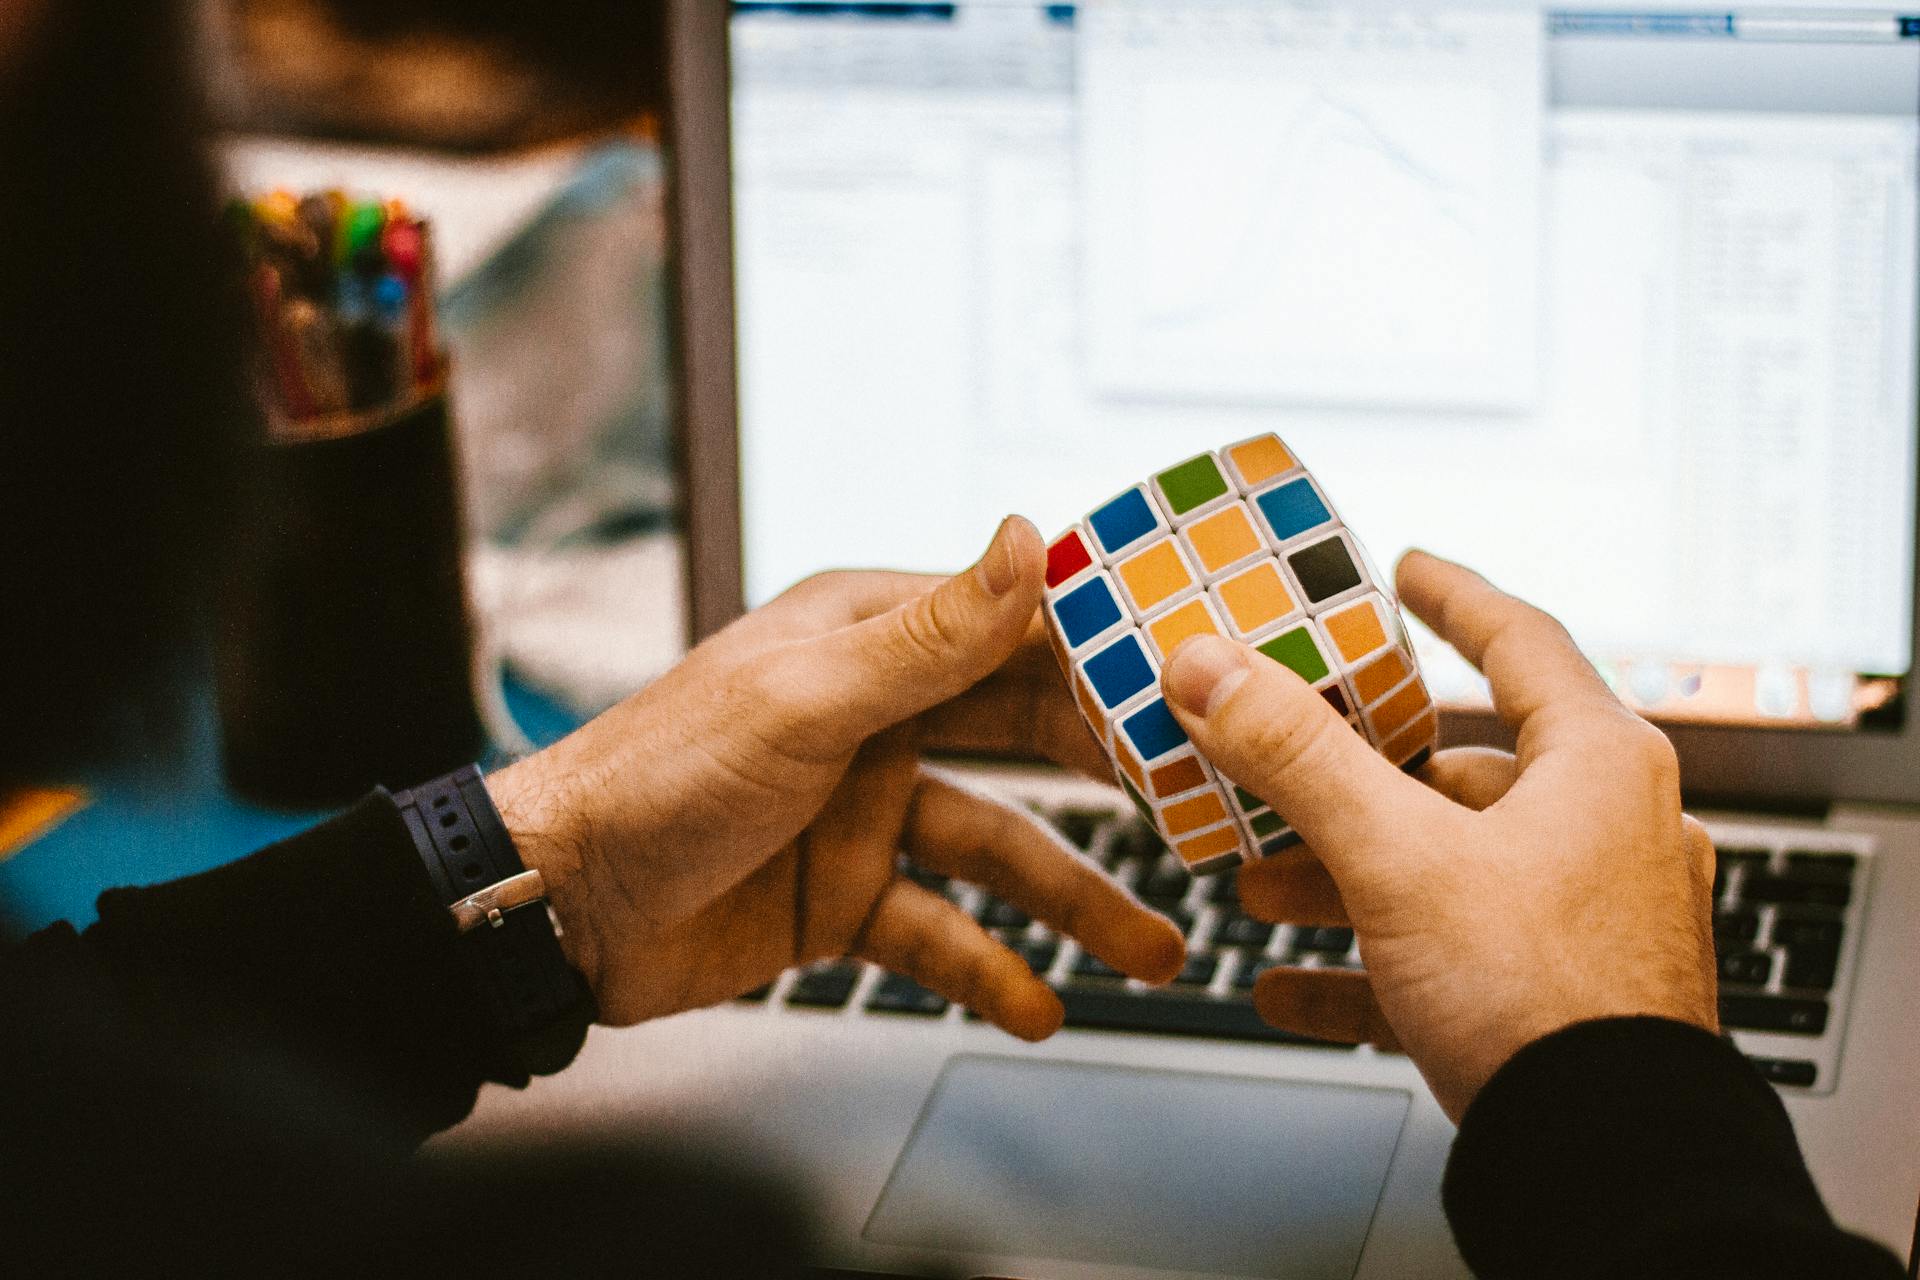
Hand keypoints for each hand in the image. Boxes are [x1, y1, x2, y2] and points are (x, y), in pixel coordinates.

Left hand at [485, 517, 1183, 1038]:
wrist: (556, 908)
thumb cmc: (657, 775)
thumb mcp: (807, 700)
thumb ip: (930, 636)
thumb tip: (1027, 538)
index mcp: (868, 638)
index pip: (1015, 632)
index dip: (1106, 656)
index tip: (1197, 680)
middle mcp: (877, 716)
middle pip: (1026, 742)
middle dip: (1113, 783)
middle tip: (1201, 814)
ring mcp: (865, 811)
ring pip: (998, 850)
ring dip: (1074, 902)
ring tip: (1150, 948)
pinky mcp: (845, 897)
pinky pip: (938, 932)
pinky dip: (988, 969)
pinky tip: (1037, 1006)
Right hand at [1159, 550, 1717, 1119]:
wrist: (1607, 1164)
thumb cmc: (1545, 1000)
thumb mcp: (1397, 856)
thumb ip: (1296, 756)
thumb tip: (1210, 666)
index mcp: (1599, 766)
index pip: (1521, 641)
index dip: (1453, 597)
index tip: (1407, 571)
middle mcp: (1608, 832)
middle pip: (1460, 772)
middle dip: (1350, 782)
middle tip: (1280, 772)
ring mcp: (1591, 920)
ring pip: (1446, 869)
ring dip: (1346, 877)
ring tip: (1262, 893)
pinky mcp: (1562, 999)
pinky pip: (1452, 960)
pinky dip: (1373, 965)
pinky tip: (1295, 990)